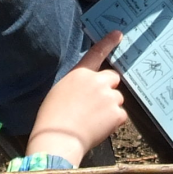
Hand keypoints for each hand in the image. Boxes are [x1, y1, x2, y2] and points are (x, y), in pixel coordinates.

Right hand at [28, 32, 127, 165]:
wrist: (58, 139)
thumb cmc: (52, 118)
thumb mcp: (60, 92)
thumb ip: (78, 85)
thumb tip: (89, 90)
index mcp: (80, 74)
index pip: (96, 53)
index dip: (108, 42)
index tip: (119, 34)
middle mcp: (97, 81)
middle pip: (113, 78)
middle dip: (108, 88)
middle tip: (97, 104)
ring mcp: (109, 96)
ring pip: (117, 99)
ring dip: (110, 107)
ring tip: (92, 120)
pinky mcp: (116, 113)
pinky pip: (120, 115)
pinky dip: (113, 122)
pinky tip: (98, 128)